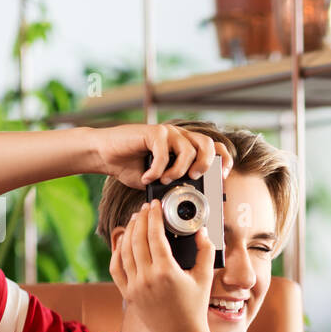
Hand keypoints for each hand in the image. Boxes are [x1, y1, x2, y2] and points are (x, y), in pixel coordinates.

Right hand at [93, 123, 232, 188]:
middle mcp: (180, 137)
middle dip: (205, 164)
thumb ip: (175, 184)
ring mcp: (167, 132)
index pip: (215, 148)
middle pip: (207, 143)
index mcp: (186, 147)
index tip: (222, 178)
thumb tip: (192, 199)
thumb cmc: (133, 167)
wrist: (106, 155)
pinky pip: (163, 152)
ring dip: (178, 169)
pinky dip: (157, 169)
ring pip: (187, 148)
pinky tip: (147, 177)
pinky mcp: (153, 132)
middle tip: (194, 177)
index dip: (224, 161)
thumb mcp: (160, 181)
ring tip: (165, 180)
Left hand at [108, 201, 214, 331]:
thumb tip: (201, 231)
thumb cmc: (195, 308)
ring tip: (135, 220)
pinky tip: (123, 241)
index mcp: (167, 272)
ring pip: (124, 250)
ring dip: (128, 232)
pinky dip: (117, 251)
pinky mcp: (127, 294)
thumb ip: (206, 251)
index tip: (155, 205)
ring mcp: (134, 286)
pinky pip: (116, 267)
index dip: (154, 217)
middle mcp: (147, 278)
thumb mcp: (205, 277)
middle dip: (140, 219)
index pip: (155, 235)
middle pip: (137, 239)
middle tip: (145, 208)